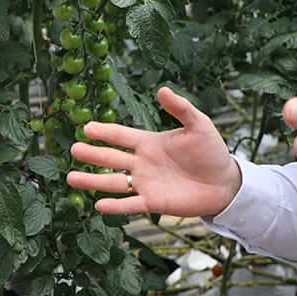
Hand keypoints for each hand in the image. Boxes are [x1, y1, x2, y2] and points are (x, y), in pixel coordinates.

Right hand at [67, 86, 242, 217]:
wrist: (226, 182)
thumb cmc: (212, 152)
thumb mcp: (198, 125)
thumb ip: (180, 108)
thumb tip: (162, 89)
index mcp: (149, 142)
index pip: (121, 136)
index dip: (104, 132)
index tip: (86, 128)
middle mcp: (142, 163)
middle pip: (111, 158)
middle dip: (92, 154)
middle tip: (73, 149)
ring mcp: (145, 183)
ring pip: (113, 182)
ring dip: (92, 181)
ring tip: (71, 177)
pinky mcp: (153, 202)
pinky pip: (129, 204)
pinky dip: (115, 206)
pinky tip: (99, 205)